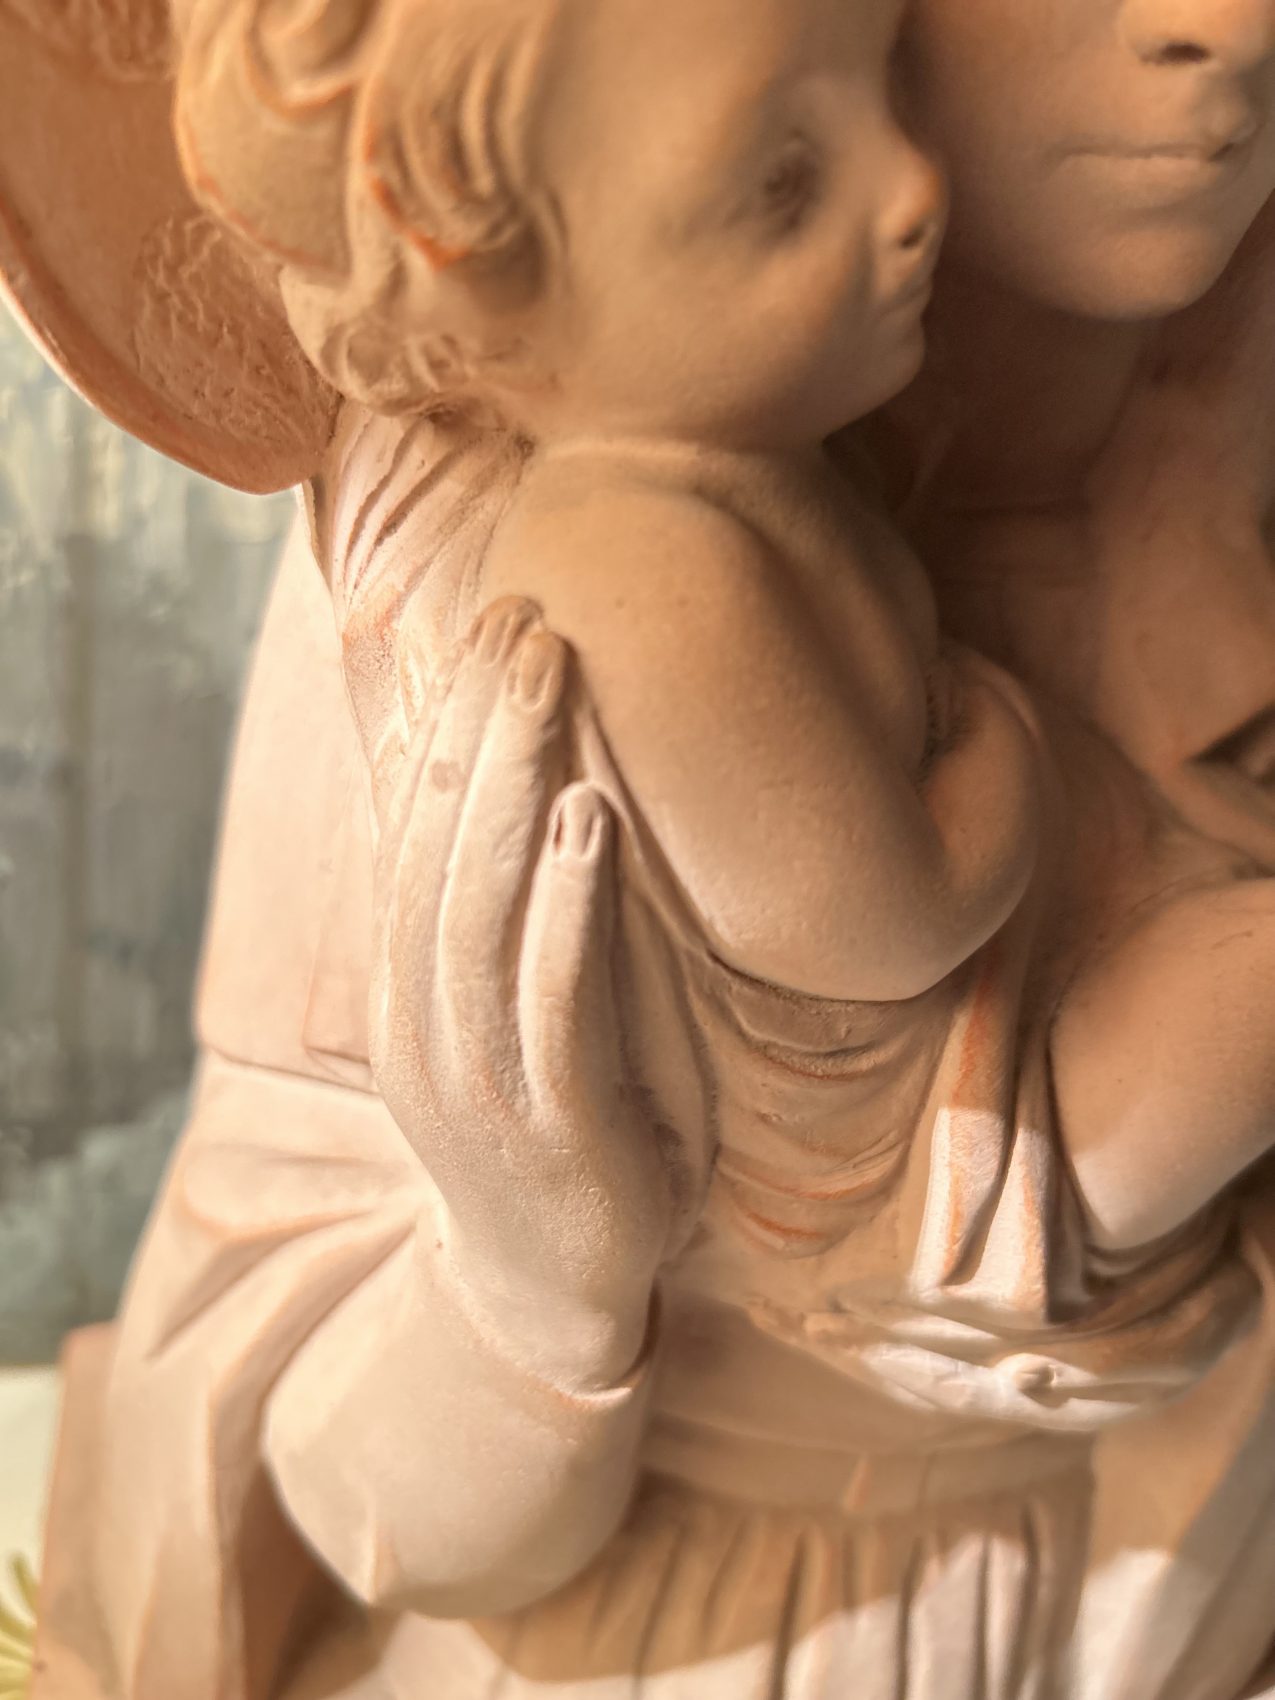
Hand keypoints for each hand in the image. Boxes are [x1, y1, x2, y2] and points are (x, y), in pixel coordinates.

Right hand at [369, 597, 706, 1384]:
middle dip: (481, 726)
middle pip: (438, 849)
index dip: (448, 728)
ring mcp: (476, 1077)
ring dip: (512, 781)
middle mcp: (422, 1024)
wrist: (548, 1291)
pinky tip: (590, 814)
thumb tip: (521, 802)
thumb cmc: (545, 1133)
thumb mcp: (499, 1025)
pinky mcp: (548, 1123)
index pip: (413, 836)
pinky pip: (552, 997)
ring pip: (478, 906)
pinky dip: (567, 902)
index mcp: (407, 993)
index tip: (493, 630)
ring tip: (552, 678)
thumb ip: (495, 927)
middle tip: (526, 617)